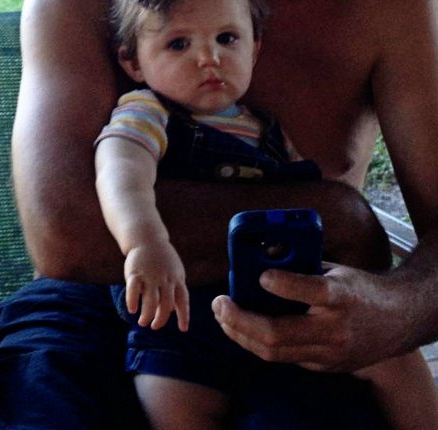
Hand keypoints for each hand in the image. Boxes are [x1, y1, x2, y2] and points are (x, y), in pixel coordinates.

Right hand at [124, 241, 189, 330]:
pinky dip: (132, 301)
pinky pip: (134, 290)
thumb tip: (172, 312)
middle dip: (160, 319)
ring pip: (150, 300)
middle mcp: (165, 279)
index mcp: (177, 279)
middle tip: (154, 326)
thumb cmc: (162, 259)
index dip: (184, 315)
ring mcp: (150, 276)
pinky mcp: (135, 273)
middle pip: (166, 304)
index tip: (183, 329)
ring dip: (147, 314)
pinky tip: (132, 310)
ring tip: (142, 322)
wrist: (147, 239)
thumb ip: (175, 290)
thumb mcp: (175, 272)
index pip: (183, 300)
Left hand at [212, 263, 405, 371]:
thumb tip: (261, 251)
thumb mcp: (335, 268)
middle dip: (241, 320)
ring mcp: (329, 353)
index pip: (310, 291)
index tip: (260, 275)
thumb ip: (300, 263)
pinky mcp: (324, 366)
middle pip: (279, 334)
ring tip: (222, 316)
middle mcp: (334, 328)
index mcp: (341, 295)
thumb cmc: (359, 288)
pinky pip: (283, 357)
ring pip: (274, 353)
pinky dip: (257, 343)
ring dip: (240, 335)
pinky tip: (241, 328)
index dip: (282, 284)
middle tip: (219, 303)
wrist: (396, 321)